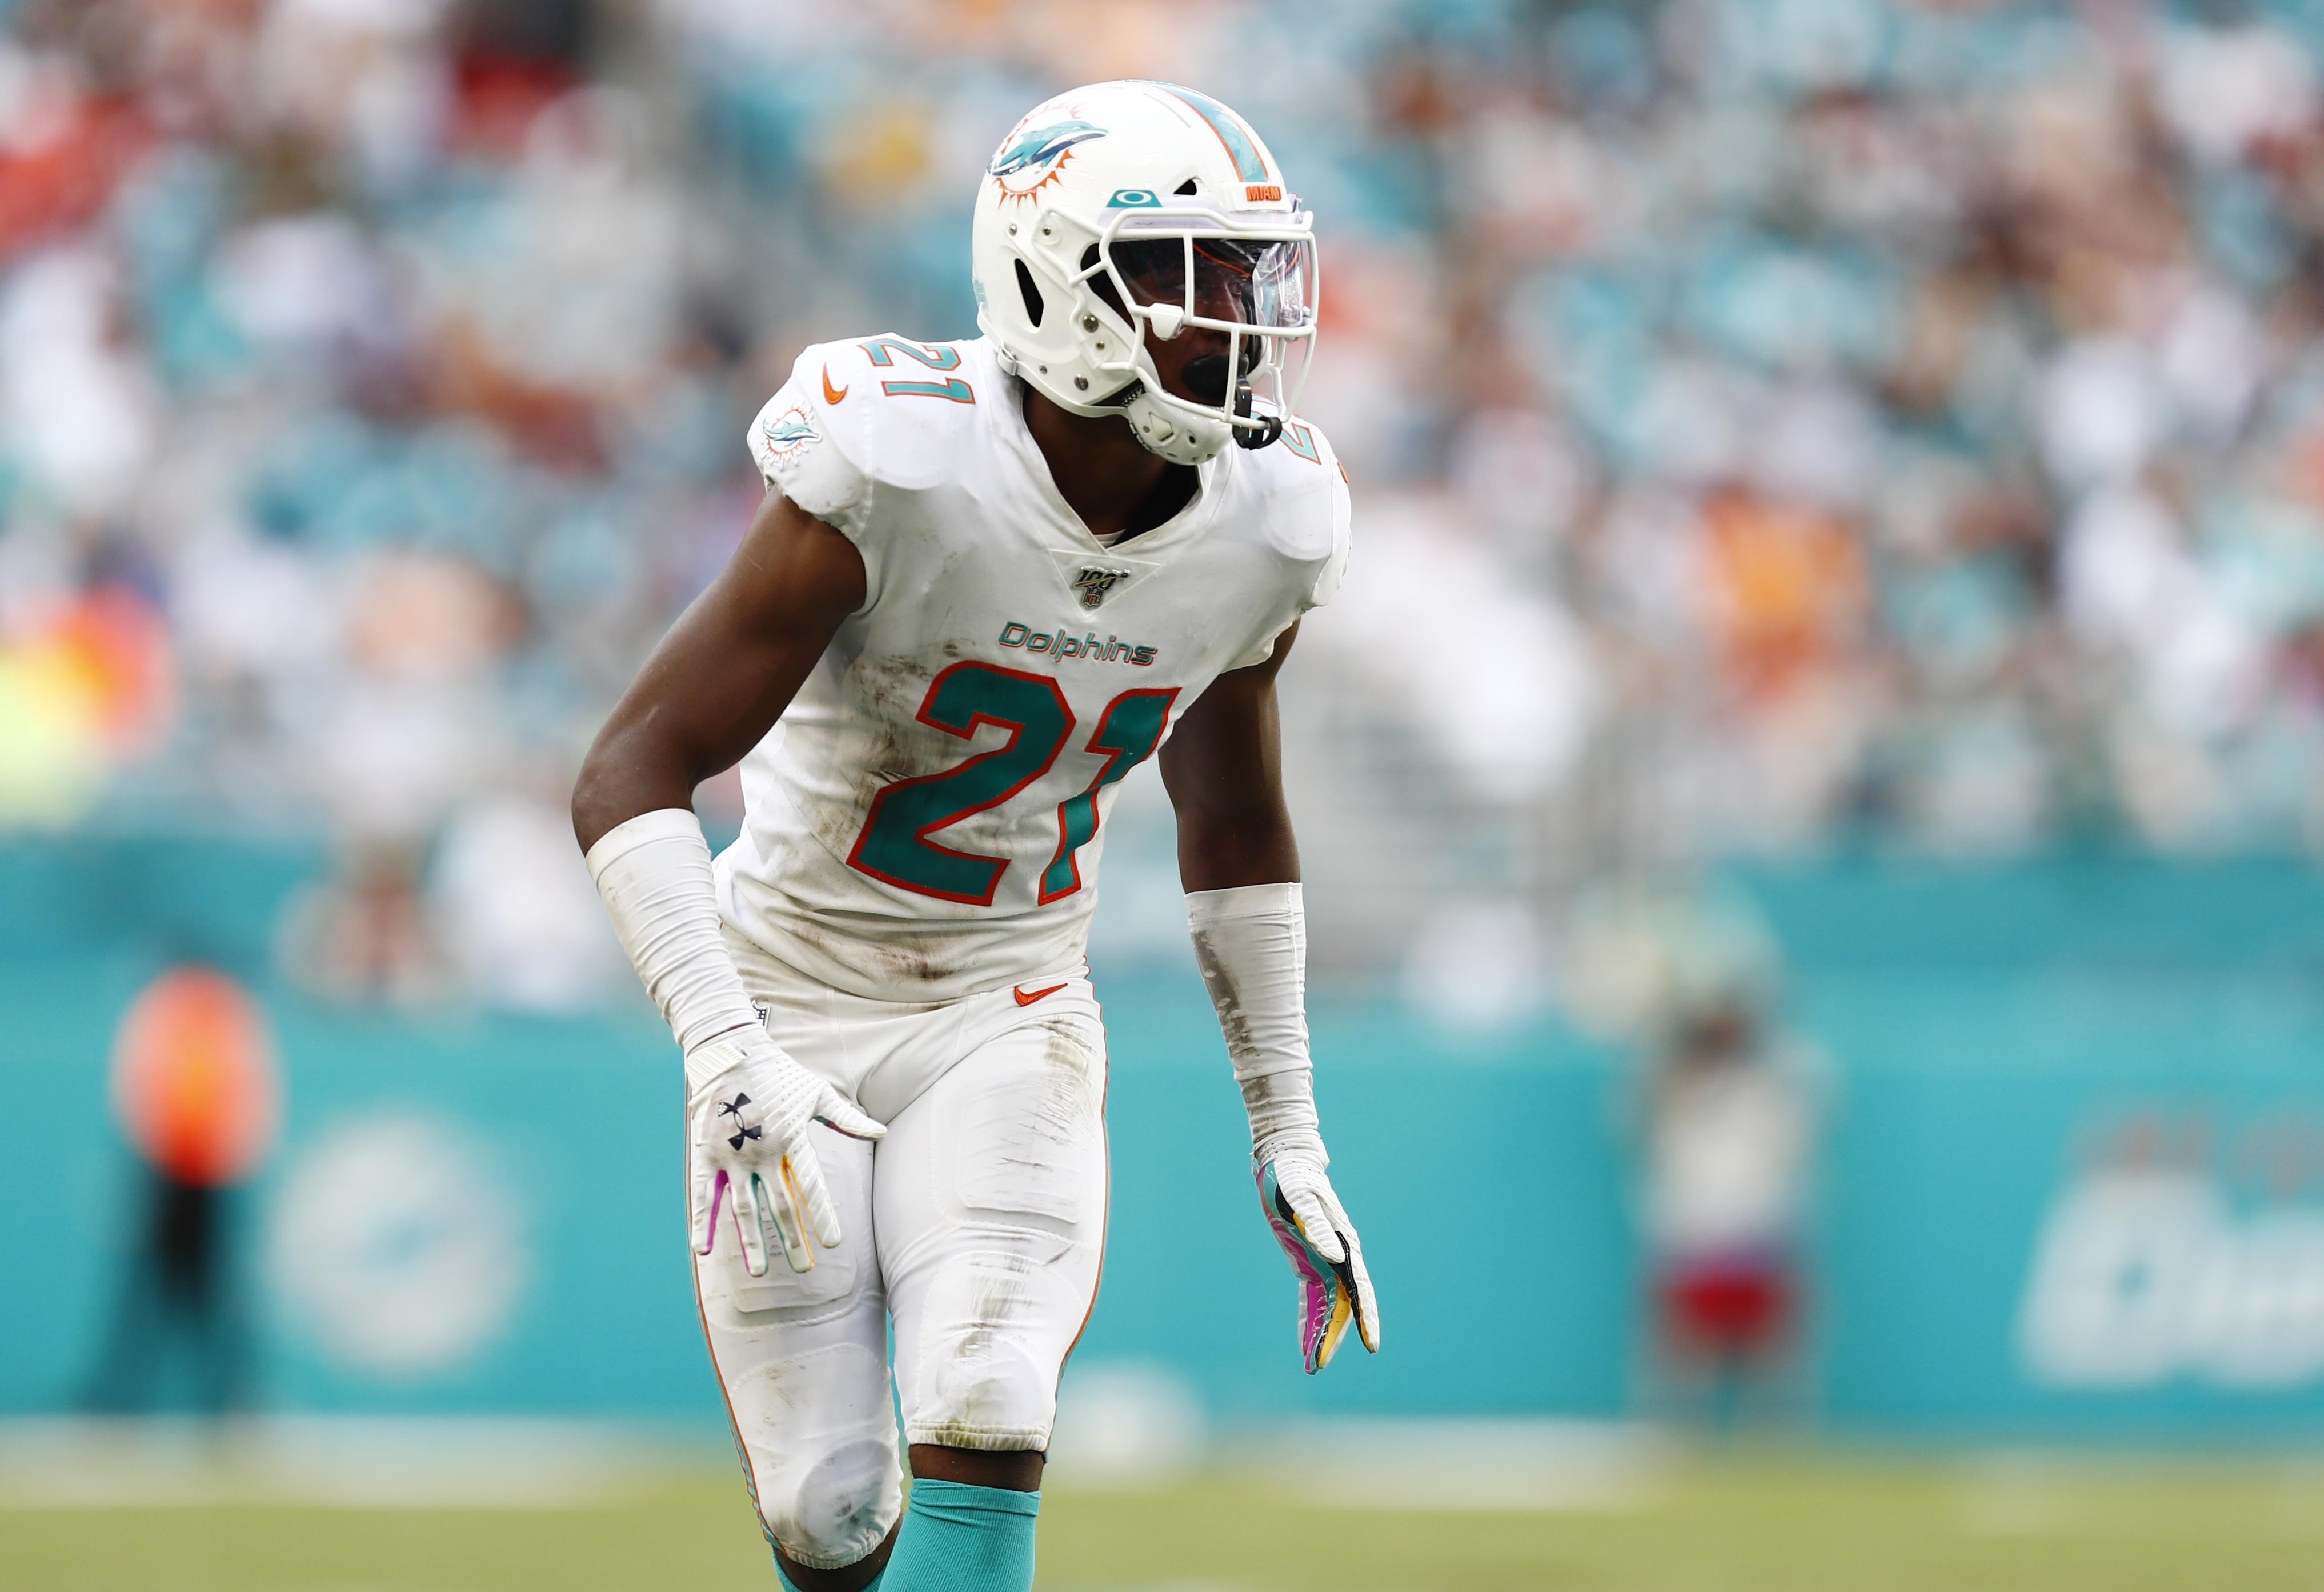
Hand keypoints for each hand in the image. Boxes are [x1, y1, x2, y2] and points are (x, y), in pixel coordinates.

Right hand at [688, 1024, 884, 1276]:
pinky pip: (704, 1193)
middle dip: (792, 1240)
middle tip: (804, 1270)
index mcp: (792, 1140)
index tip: (832, 1244)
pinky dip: (703, 1221)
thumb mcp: (817, 1094)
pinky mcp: (707, 1153)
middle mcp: (763, 1152)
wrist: (731, 1051)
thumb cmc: (780, 1074)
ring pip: (743, 1208)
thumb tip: (882, 1132)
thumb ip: (847, 1119)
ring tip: (758, 1273)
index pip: (811, 1186)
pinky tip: (703, 1250)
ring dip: (751, 1242)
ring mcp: (732, 1155)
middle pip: (780, 1205)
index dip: (821, 1216)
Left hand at [1255, 1138, 1379, 1372]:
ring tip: (1312, 1365)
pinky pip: (1311, 1299)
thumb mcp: (1302, 1200)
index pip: (1361, 1290)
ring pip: (1329, 1308)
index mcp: (1344, 1245)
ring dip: (1322, 1334)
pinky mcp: (1306, 1262)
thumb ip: (1318, 1227)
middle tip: (1319, 1365)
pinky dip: (1309, 1320)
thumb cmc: (1294, 1178)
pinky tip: (1305, 1342)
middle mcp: (1338, 1258)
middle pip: (1344, 1306)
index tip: (1371, 1344)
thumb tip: (1335, 1255)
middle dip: (1334, 1337)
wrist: (1285, 1163)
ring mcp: (1323, 1262)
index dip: (1367, 1317)